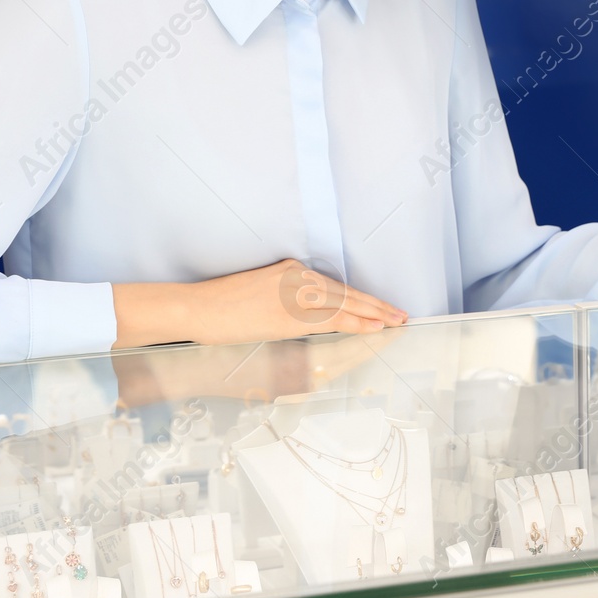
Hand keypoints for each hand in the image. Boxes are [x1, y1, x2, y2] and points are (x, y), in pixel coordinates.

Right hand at [111, 258, 407, 348]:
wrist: (198, 308)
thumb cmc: (221, 307)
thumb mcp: (259, 294)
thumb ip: (284, 301)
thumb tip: (304, 317)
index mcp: (289, 271)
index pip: (334, 286)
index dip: (360, 297)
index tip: (380, 306)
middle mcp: (296, 276)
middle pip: (345, 292)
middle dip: (374, 304)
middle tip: (399, 313)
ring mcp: (295, 293)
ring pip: (344, 303)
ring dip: (372, 313)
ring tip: (394, 321)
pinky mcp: (290, 311)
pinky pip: (332, 317)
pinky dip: (356, 321)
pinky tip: (373, 325)